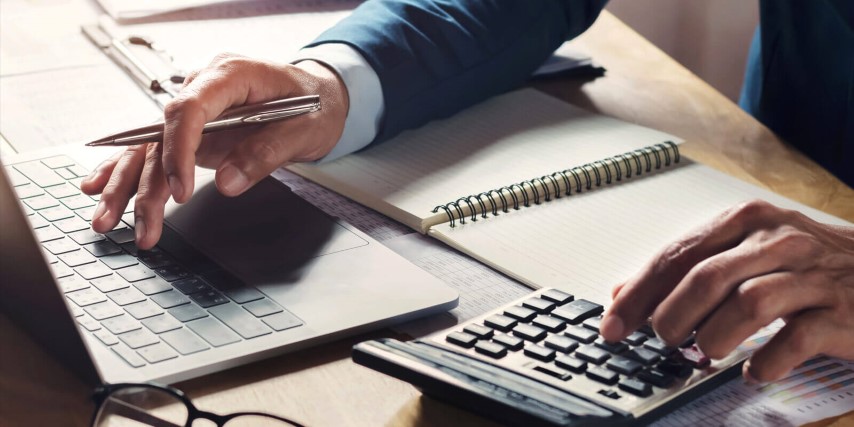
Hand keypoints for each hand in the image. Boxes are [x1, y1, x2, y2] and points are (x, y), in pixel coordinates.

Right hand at [80, 54, 348, 248]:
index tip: (180, 191)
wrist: (320, 95)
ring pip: (150, 146)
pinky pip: (154, 148)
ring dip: (127, 185)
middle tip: (139, 223)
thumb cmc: (315, 105)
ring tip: (106, 221)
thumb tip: (226, 183)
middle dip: (143, 182)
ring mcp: (196, 109)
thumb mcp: (305, 130)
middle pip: (160, 134)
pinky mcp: (194, 129)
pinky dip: (127, 170)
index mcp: (230, 75)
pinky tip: (99, 188)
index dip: (178, 151)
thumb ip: (265, 154)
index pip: (188, 109)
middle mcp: (204, 88)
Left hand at [600, 200, 853, 381]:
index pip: (676, 255)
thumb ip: (685, 268)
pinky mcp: (841, 312)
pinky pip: (795, 340)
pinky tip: (754, 371)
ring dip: (715, 338)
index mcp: (746, 221)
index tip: (613, 324)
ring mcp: (811, 275)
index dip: (638, 293)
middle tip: (664, 341)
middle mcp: (777, 240)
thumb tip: (622, 292)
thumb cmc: (807, 263)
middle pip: (705, 278)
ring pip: (747, 304)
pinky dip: (766, 362)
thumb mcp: (745, 250)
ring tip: (708, 352)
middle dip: (672, 317)